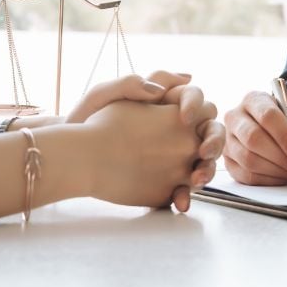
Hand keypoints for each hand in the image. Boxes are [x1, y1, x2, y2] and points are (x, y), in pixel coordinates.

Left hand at [66, 71, 224, 210]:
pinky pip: (184, 186)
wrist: (72, 156)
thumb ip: (131, 84)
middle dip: (214, 141)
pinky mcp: (168, 179)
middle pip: (210, 129)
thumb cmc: (86, 120)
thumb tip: (160, 91)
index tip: (184, 118)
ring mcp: (176, 155)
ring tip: (196, 180)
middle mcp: (178, 128)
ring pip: (204, 161)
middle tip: (203, 152)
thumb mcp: (104, 96)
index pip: (195, 96)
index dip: (195, 105)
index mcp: (167, 102)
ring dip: (207, 170)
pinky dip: (186, 195)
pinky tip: (180, 201)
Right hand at [223, 91, 286, 185]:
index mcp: (254, 100)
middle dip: (280, 156)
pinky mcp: (228, 161)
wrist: (280, 135)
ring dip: (275, 170)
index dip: (284, 136)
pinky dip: (268, 179)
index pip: (267, 116)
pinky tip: (282, 176)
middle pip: (253, 138)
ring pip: (248, 159)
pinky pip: (246, 175)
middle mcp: (235, 117)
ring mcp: (228, 140)